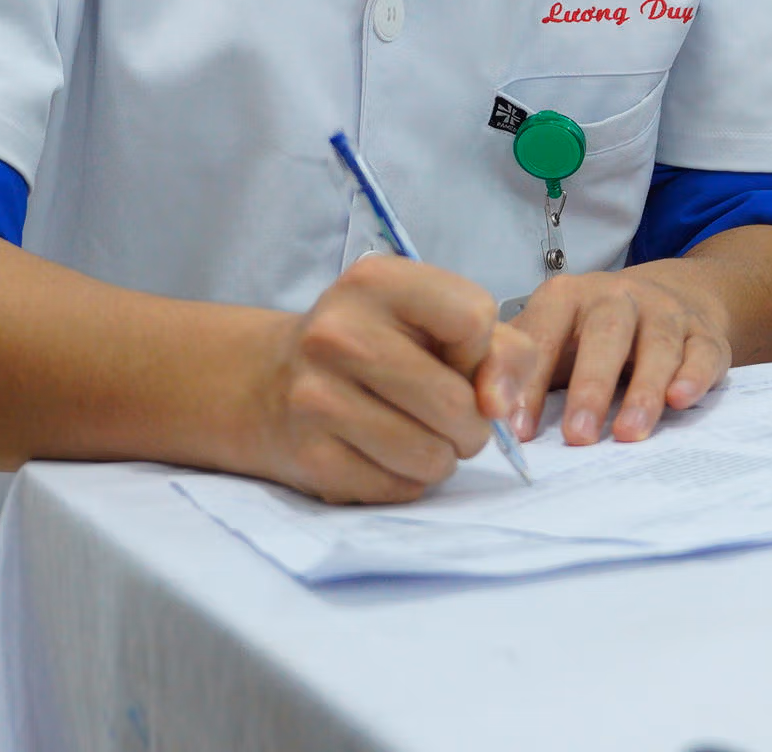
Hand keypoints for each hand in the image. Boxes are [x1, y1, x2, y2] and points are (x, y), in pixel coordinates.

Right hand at [239, 253, 537, 502]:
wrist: (270, 381)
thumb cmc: (377, 345)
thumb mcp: (437, 320)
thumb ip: (501, 350)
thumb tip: (500, 406)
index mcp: (375, 282)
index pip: (474, 318)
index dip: (482, 350)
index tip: (457, 357)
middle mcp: (337, 334)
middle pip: (455, 402)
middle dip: (472, 423)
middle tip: (452, 417)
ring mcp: (316, 398)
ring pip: (432, 456)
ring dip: (443, 457)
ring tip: (419, 435)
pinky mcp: (311, 458)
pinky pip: (400, 488)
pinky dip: (407, 480)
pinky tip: (384, 454)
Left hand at [509, 262, 741, 443]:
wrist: (672, 295)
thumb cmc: (593, 332)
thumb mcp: (554, 337)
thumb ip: (523, 371)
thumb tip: (488, 417)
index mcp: (569, 296)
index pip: (545, 334)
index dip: (531, 382)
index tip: (518, 430)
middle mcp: (618, 296)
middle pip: (606, 334)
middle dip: (591, 386)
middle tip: (578, 436)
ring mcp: (665, 311)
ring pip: (657, 345)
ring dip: (643, 391)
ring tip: (628, 433)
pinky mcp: (703, 332)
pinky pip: (701, 352)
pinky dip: (693, 375)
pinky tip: (680, 401)